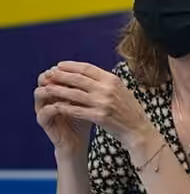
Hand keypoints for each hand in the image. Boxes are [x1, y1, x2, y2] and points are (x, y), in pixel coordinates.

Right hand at [34, 68, 91, 157]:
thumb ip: (90, 86)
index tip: (78, 68)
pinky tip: (63, 105)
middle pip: (44, 78)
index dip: (66, 68)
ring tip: (65, 88)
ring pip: (40, 92)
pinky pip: (44, 111)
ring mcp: (43, 107)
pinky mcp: (43, 121)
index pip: (57, 72)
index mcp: (58, 88)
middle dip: (56, 75)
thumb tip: (100, 71)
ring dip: (52, 88)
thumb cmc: (86, 117)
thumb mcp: (90, 99)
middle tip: (67, 74)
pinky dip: (53, 106)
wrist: (79, 140)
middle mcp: (47, 96)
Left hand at [37, 62, 152, 148]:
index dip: (71, 66)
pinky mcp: (99, 116)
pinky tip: (55, 106)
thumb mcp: (120, 90)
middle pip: (78, 79)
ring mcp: (103, 103)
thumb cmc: (128, 109)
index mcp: (113, 80)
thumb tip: (85, 73)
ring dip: (58, 91)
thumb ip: (105, 82)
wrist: (137, 128)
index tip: (59, 65)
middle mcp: (108, 89)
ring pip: (74, 94)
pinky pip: (77, 110)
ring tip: (47, 89)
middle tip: (48, 74)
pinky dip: (64, 107)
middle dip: (61, 76)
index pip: (88, 68)